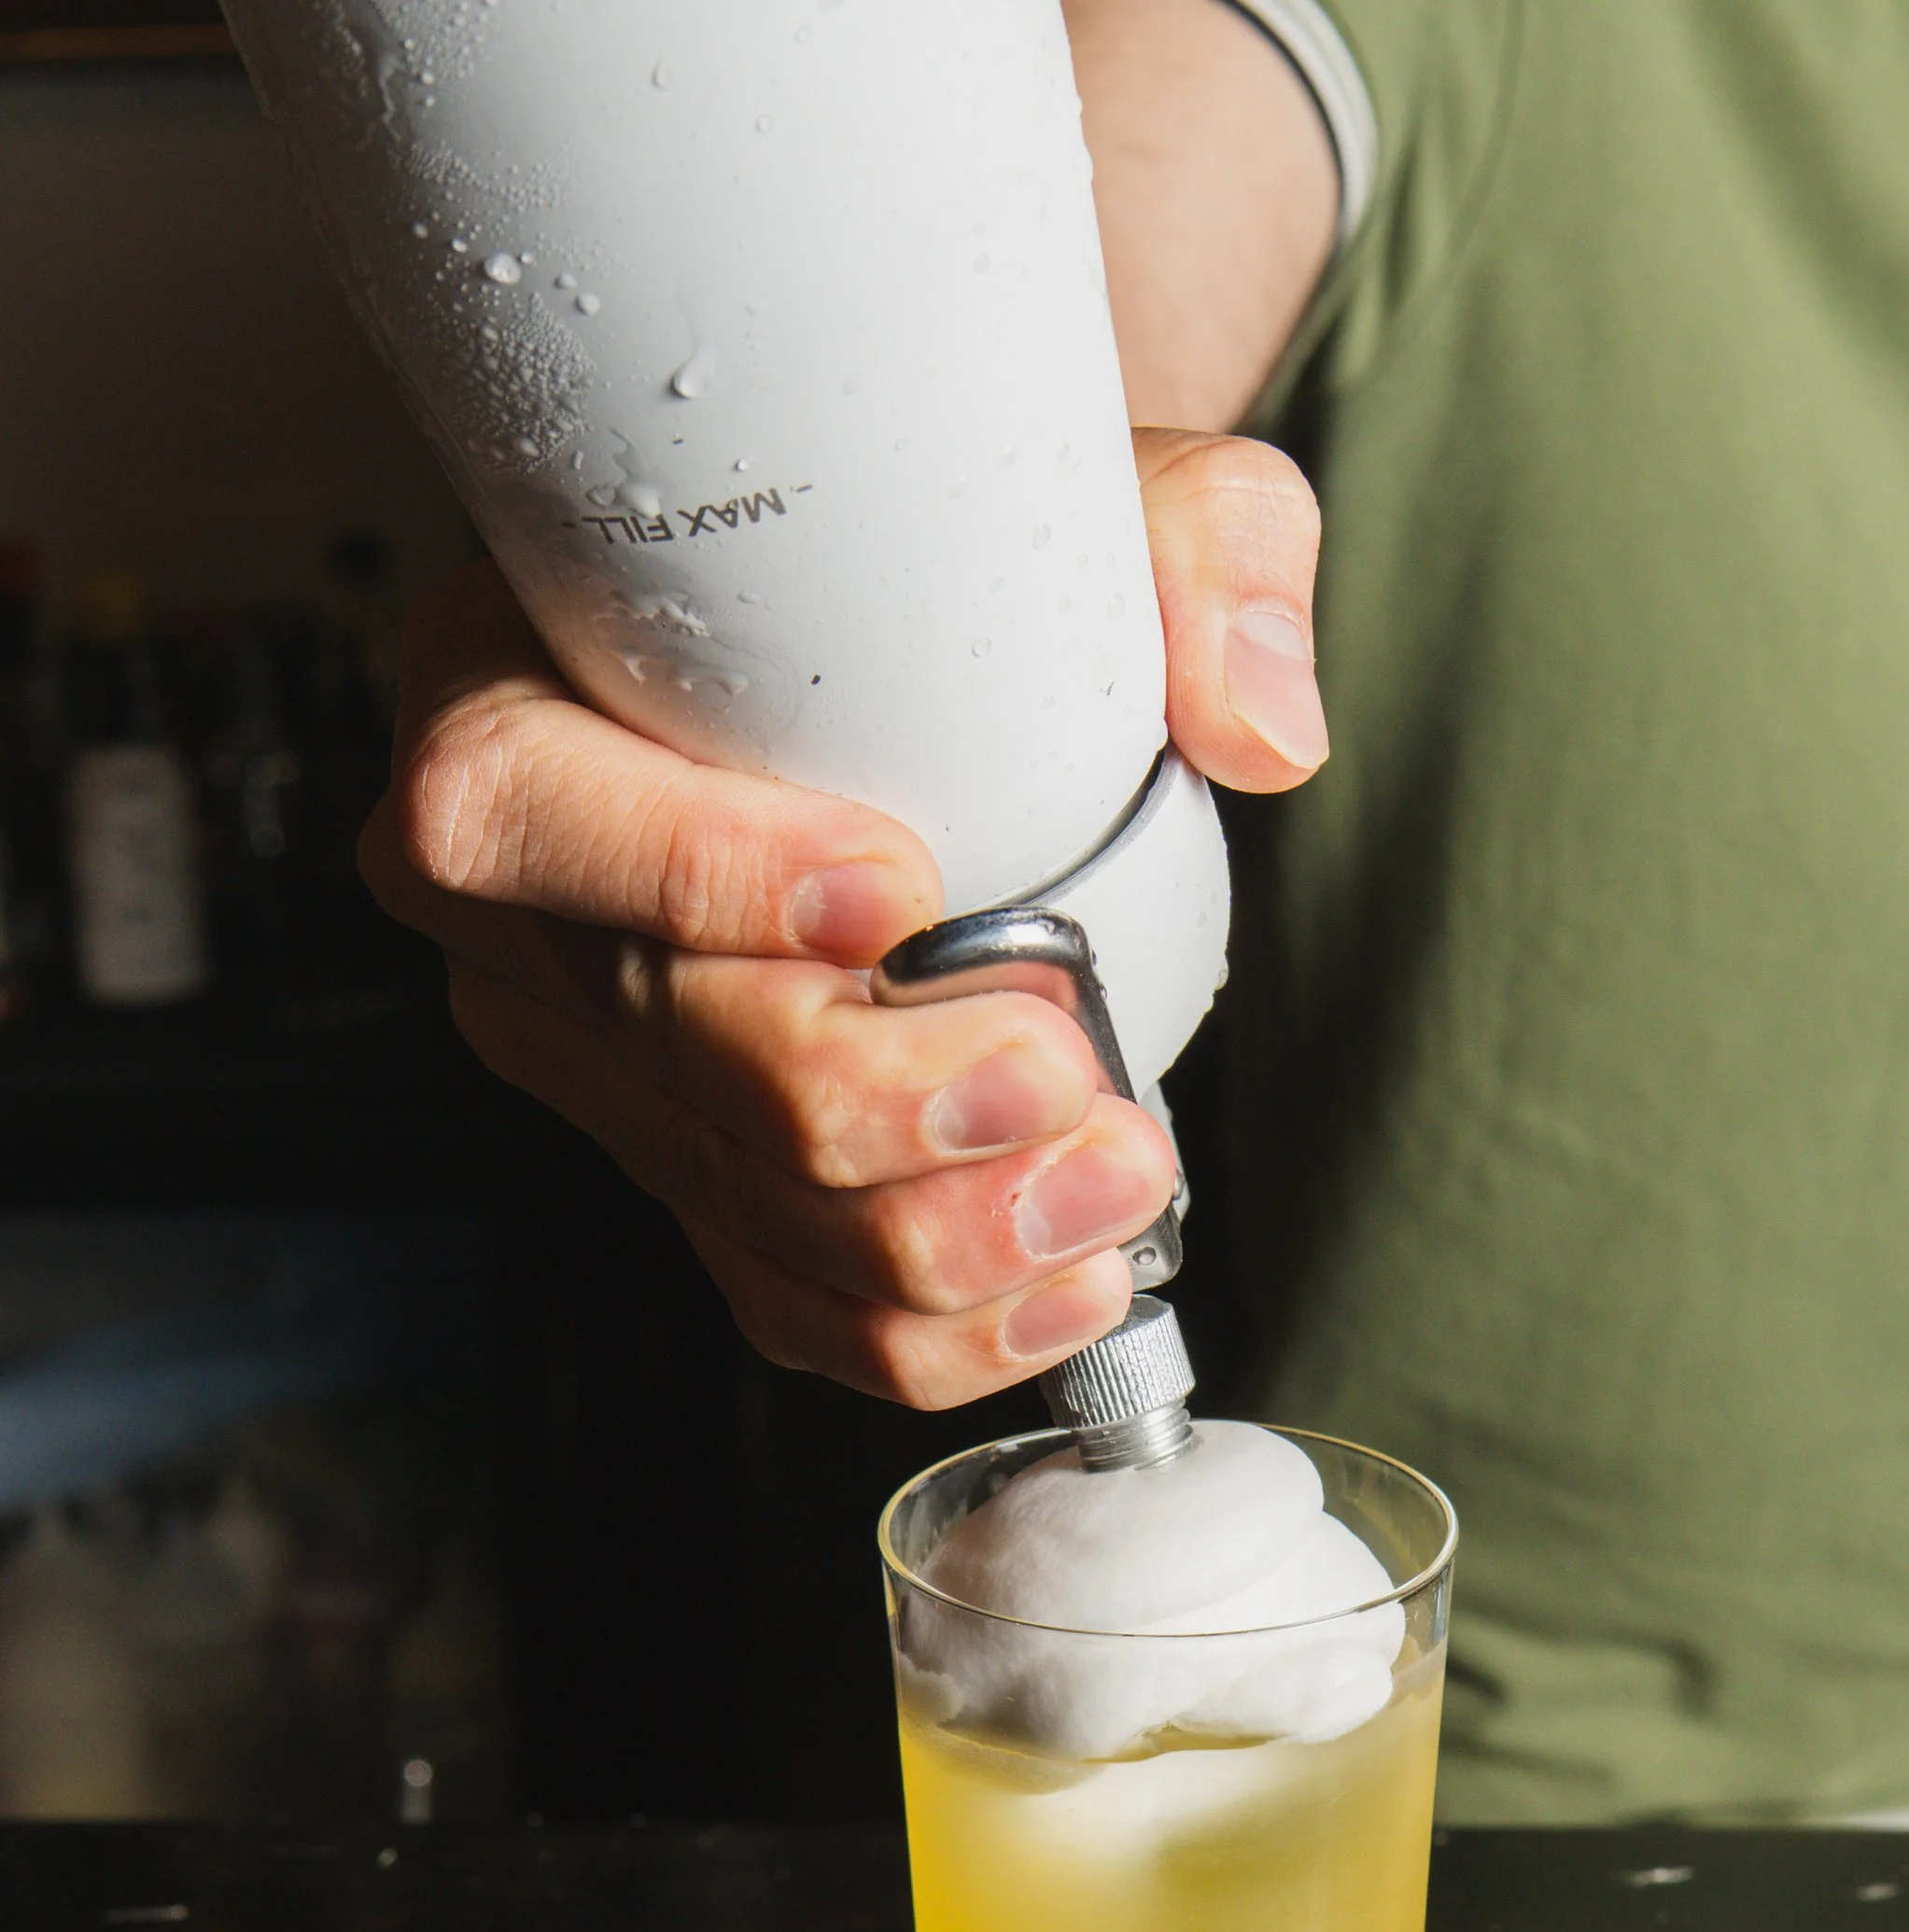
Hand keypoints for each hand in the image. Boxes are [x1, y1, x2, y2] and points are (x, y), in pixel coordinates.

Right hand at [361, 430, 1326, 1408]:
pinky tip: (1064, 1288)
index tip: (895, 885)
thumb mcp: (1072, 488)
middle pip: (662, 1039)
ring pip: (740, 1197)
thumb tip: (1262, 720)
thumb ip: (1190, 543)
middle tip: (1064, 1070)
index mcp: (509, 695)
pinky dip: (931, 1329)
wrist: (918, 661)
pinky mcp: (700, 1174)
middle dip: (876, 1093)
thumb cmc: (941, 563)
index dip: (694, 871)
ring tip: (1114, 1179)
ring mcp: (604, 1063)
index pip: (522, 809)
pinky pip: (786, 1298)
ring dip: (941, 1232)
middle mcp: (524, 905)